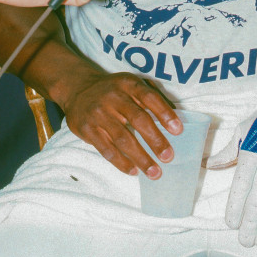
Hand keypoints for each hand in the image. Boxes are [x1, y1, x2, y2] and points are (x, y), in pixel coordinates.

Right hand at [62, 69, 182, 177]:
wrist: (78, 88)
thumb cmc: (113, 90)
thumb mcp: (130, 85)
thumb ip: (149, 98)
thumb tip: (174, 120)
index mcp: (128, 83)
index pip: (150, 97)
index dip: (165, 113)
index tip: (178, 130)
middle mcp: (113, 97)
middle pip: (138, 119)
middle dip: (155, 140)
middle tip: (168, 157)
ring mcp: (99, 113)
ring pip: (123, 138)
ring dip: (140, 157)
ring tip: (154, 172)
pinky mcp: (87, 129)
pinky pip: (106, 149)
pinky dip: (121, 162)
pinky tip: (134, 170)